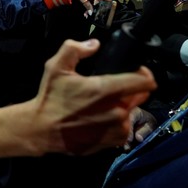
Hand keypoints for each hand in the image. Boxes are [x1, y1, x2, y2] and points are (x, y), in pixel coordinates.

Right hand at [0, 39, 155, 156]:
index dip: (144, 73)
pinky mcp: (112, 143)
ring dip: (122, 107)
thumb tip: (94, 44)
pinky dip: (116, 123)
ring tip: (103, 105)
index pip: (145, 82)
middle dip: (130, 90)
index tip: (136, 71)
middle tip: (111, 88)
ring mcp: (116, 129)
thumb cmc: (50, 98)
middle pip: (140, 96)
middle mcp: (116, 111)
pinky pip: (124, 129)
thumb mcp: (55, 67)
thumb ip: (74, 49)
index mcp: (106, 90)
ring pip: (131, 113)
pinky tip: (100, 119)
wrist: (41, 130)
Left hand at [62, 0, 109, 13]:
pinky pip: (96, 5)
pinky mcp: (95, 0)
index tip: (96, 3)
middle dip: (101, 5)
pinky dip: (92, 9)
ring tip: (88, 13)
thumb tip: (91, 12)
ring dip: (95, 9)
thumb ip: (86, 4)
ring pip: (101, 3)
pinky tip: (86, 13)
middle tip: (95, 9)